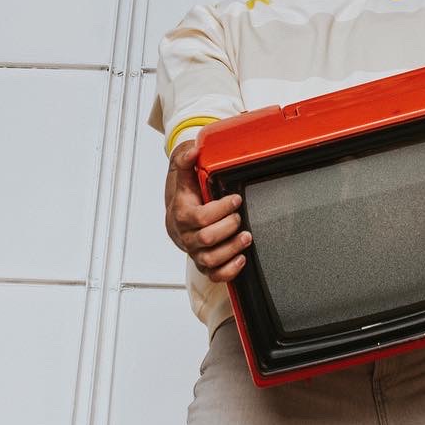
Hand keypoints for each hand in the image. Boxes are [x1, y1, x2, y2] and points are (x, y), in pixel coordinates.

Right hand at [164, 137, 251, 281]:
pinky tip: (242, 258)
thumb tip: (193, 150)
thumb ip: (185, 160)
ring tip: (247, 237)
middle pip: (207, 239)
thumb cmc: (184, 197)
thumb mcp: (183, 175)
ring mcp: (195, 252)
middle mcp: (186, 236)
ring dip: (232, 249)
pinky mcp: (204, 264)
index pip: (200, 217)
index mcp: (181, 215)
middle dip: (228, 227)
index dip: (221, 209)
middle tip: (239, 217)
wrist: (177, 217)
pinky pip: (214, 275)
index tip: (235, 199)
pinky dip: (229, 270)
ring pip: (210, 259)